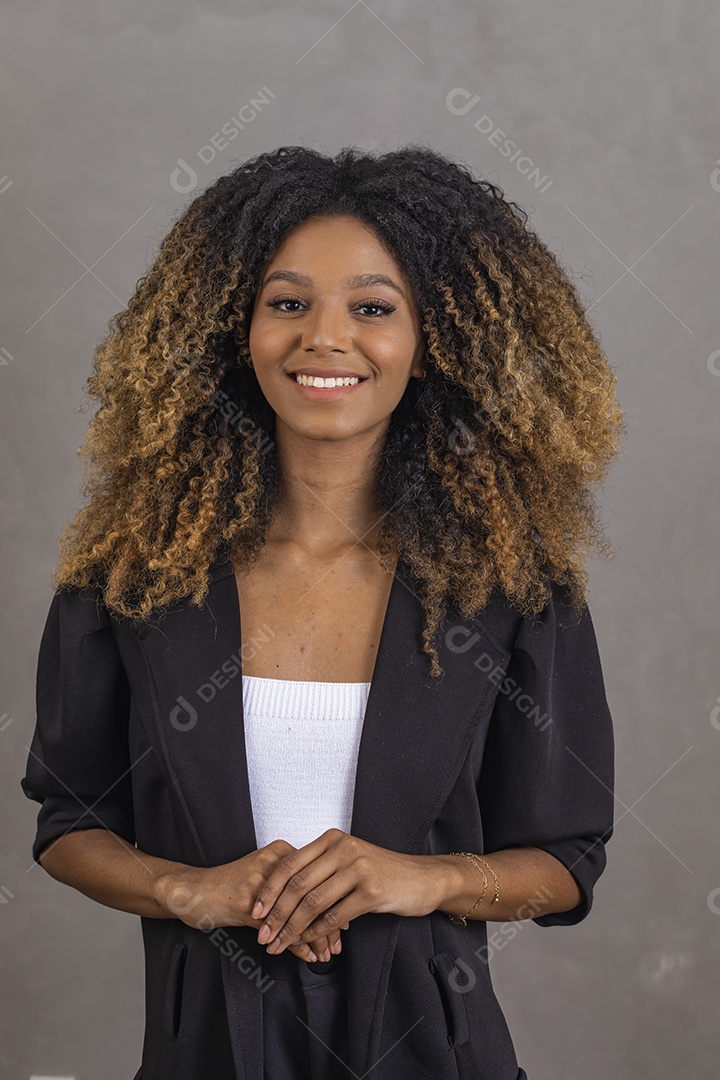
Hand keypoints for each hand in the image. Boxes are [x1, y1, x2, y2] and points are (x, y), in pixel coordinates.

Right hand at [154, 839, 346, 963]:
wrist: (193, 891)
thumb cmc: (230, 885)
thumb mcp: (264, 878)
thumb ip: (291, 888)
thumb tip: (326, 910)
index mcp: (281, 851)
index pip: (318, 877)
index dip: (335, 901)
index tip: (347, 921)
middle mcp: (274, 863)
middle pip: (312, 895)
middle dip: (329, 924)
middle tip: (337, 945)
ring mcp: (261, 883)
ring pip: (298, 913)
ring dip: (315, 938)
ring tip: (324, 955)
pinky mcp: (248, 904)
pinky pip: (280, 928)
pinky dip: (296, 944)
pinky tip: (306, 956)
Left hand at [250, 828, 446, 954]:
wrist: (422, 879)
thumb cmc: (382, 872)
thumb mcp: (349, 861)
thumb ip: (320, 870)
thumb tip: (282, 896)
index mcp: (332, 839)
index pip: (290, 864)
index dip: (269, 889)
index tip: (255, 912)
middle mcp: (343, 849)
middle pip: (297, 884)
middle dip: (276, 914)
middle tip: (263, 936)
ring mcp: (358, 868)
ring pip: (313, 902)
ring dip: (292, 928)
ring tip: (280, 945)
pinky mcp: (371, 891)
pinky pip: (335, 915)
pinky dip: (317, 932)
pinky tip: (308, 943)